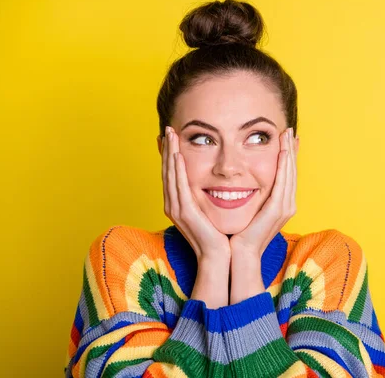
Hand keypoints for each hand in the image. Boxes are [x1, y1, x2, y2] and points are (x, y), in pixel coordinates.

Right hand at [161, 126, 229, 260]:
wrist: (218, 255)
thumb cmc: (217, 234)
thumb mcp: (208, 209)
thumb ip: (204, 195)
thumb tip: (212, 181)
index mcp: (178, 204)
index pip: (171, 174)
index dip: (169, 155)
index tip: (170, 137)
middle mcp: (172, 205)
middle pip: (166, 171)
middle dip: (166, 149)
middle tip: (167, 129)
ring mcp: (176, 209)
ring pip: (170, 175)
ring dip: (169, 153)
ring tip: (170, 135)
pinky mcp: (184, 212)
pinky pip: (179, 186)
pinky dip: (177, 169)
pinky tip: (177, 155)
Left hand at [229, 127, 297, 256]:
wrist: (240, 253)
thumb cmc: (241, 233)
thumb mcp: (249, 209)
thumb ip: (253, 195)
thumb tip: (245, 180)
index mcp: (282, 204)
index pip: (287, 174)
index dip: (288, 156)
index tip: (286, 138)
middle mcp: (288, 204)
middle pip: (292, 171)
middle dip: (291, 149)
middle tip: (289, 130)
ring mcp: (285, 207)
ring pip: (290, 173)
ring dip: (289, 152)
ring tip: (287, 135)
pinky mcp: (277, 210)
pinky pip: (282, 183)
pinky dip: (284, 166)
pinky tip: (283, 152)